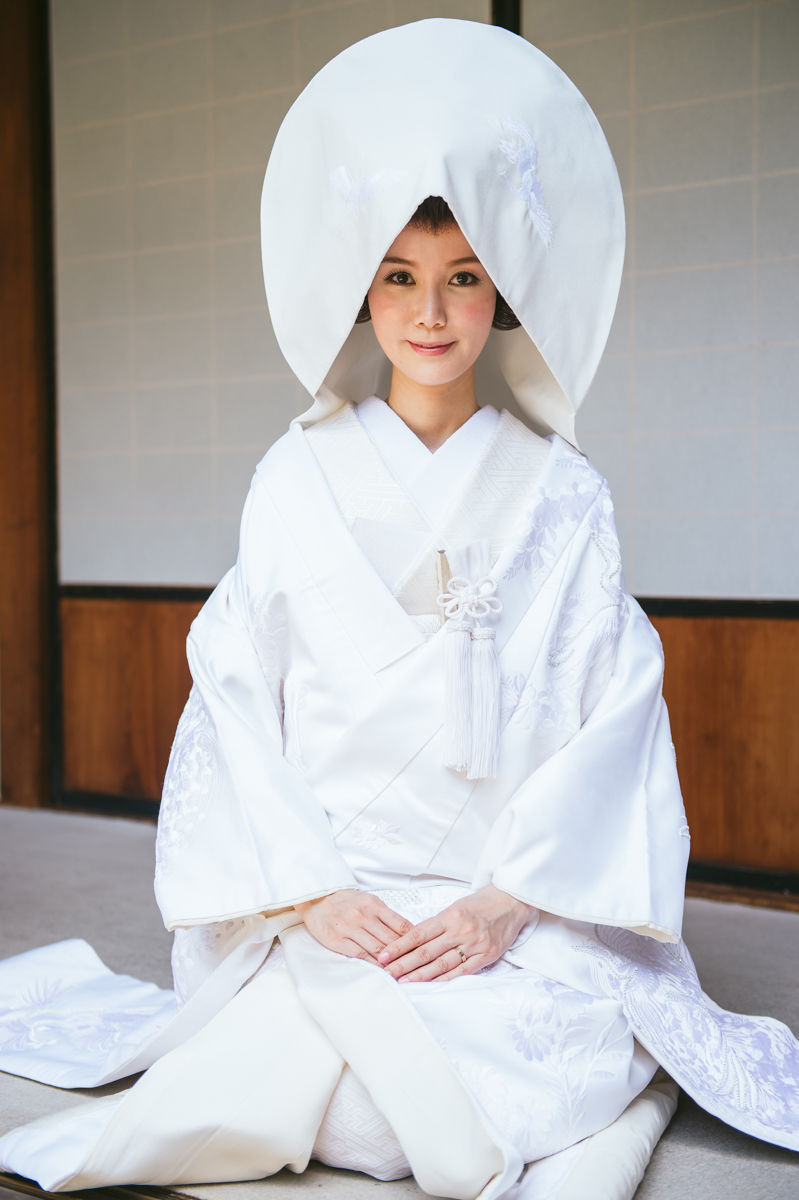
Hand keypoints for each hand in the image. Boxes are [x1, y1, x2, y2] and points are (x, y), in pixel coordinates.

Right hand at [296, 889, 412, 964]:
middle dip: (406, 955)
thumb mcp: (369, 901)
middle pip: (392, 940)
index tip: (423, 951)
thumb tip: (408, 932)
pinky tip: (381, 972)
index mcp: (374, 904)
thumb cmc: (346, 900)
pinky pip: (360, 956)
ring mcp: (350, 929)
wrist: (316, 897)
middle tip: (418, 968)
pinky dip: (373, 965)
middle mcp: (363, 916)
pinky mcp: (338, 941)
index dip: (414, 940)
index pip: (401, 925)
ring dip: (392, 964)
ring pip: (378, 950)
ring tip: (403, 974)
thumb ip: (386, 916)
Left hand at [377, 884, 533, 982]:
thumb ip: (437, 925)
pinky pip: (462, 971)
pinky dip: (445, 980)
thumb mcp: (455, 907)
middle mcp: (460, 930)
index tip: (383, 955)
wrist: (510, 901)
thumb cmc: (480, 903)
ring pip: (442, 964)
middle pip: (426, 951)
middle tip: (386, 973)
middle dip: (403, 964)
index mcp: (449, 916)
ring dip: (420, 975)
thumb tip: (413, 940)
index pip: (418, 934)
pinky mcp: (486, 956)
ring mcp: (474, 944)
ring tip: (403, 982)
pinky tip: (430, 985)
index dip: (398, 946)